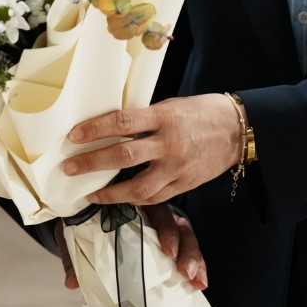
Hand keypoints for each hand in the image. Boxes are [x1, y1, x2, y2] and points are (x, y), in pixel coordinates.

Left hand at [51, 204, 206, 290]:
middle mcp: (154, 210)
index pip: (156, 212)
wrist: (86, 212)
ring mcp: (166, 223)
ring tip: (197, 282)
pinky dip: (197, 265)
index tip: (166, 250)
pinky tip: (201, 283)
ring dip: (194, 258)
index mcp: (134, 203)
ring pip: (186, 236)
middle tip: (184, 271)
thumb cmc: (86, 219)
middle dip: (184, 249)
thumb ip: (75, 254)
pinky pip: (188, 249)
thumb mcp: (77, 233)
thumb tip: (71, 282)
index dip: (164, 231)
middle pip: (176, 225)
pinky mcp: (171, 238)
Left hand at [62, 94, 240, 205]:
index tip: (73, 135)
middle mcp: (169, 143)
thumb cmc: (200, 112)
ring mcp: (178, 167)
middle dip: (92, 163)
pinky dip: (136, 200)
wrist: (238, 129)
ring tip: (91, 194)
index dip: (95, 129)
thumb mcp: (171, 106)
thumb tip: (112, 127)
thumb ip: (145, 119)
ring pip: (138, 187)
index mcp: (164, 117)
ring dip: (110, 193)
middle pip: (123, 155)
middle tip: (69, 168)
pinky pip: (156, 197)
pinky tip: (121, 199)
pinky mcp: (186, 184)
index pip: (122, 121)